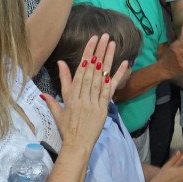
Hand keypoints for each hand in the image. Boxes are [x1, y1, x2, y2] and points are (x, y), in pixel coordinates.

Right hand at [42, 34, 128, 148]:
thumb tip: (58, 66)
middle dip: (98, 52)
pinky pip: (111, 90)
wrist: (76, 145)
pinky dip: (118, 76)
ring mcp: (93, 102)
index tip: (92, 40)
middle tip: (105, 36)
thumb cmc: (67, 127)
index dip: (87, 54)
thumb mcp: (59, 107)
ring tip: (112, 44)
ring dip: (108, 59)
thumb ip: (60, 86)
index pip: (80, 70)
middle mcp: (82, 96)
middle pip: (92, 70)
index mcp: (71, 95)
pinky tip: (124, 63)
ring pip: (101, 77)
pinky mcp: (103, 108)